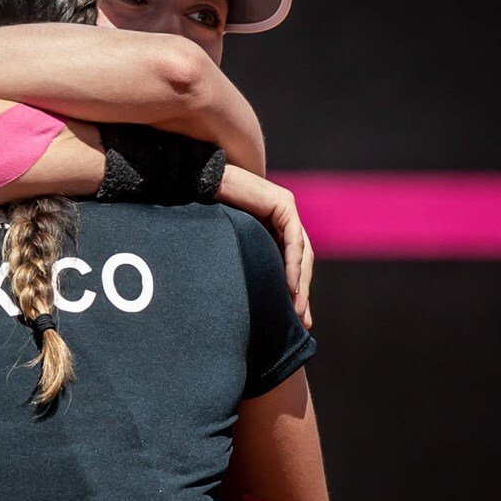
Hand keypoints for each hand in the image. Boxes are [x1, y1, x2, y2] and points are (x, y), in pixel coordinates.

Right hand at [216, 166, 313, 327]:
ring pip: (302, 252)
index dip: (292, 288)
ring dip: (300, 283)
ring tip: (295, 308)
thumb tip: (234, 288)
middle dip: (301, 291)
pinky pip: (292, 240)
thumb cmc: (202, 210)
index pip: (289, 260)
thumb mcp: (227, 242)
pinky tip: (290, 286)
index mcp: (270, 224)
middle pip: (301, 259)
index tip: (292, 316)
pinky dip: (292, 265)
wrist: (197, 180)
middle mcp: (282, 215)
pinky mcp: (283, 203)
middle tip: (301, 320)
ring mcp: (285, 207)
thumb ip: (240, 256)